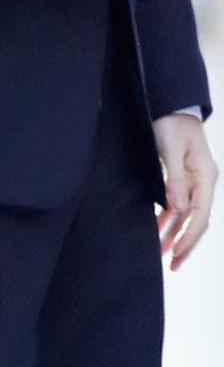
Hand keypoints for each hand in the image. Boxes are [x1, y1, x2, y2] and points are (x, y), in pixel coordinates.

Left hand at [153, 113, 217, 269]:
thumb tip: (179, 209)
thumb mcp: (170, 148)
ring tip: (161, 251)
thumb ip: (175, 178)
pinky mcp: (184, 176)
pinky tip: (160, 228)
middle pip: (198, 220)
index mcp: (206, 175)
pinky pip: (180, 203)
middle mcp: (204, 181)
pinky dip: (171, 217)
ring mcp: (195, 179)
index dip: (188, 237)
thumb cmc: (170, 121)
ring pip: (188, 214)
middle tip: (171, 265)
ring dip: (175, 232)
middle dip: (184, 243)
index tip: (176, 254)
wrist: (170, 102)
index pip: (200, 215)